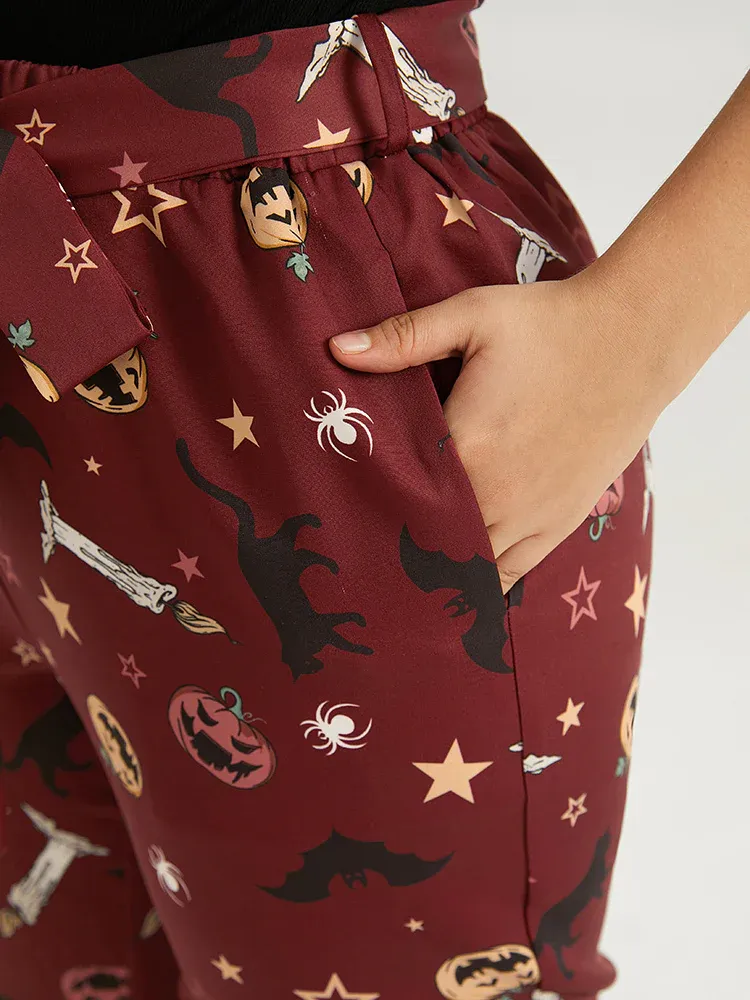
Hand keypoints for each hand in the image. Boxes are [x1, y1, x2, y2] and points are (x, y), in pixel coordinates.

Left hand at [328, 274, 664, 594]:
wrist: (634, 340)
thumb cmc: (550, 324)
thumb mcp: (473, 316)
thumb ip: (403, 337)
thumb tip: (337, 349)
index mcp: (465, 449)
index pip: (396, 498)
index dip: (365, 509)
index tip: (338, 518)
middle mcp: (495, 496)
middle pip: (428, 543)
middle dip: (395, 548)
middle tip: (359, 555)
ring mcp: (529, 516)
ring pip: (467, 567)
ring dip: (436, 570)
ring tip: (401, 578)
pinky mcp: (558, 523)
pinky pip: (510, 572)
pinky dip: (481, 581)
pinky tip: (457, 587)